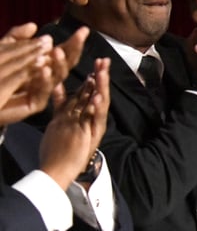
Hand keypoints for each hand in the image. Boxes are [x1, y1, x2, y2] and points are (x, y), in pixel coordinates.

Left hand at [0, 24, 87, 125]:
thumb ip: (16, 37)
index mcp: (42, 63)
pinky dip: (45, 80)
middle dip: (74, 49)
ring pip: (59, 76)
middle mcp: (46, 76)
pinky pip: (44, 92)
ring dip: (60, 63)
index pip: (63, 51)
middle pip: (66, 63)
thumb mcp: (3, 50)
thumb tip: (33, 26)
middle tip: (80, 37)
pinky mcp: (35, 103)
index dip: (73, 41)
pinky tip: (44, 69)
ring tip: (57, 50)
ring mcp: (43, 90)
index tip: (83, 30)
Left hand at [38, 58, 110, 188]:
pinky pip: (93, 120)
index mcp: (83, 113)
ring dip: (101, 88)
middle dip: (101, 77)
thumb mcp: (59, 119)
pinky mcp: (89, 134)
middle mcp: (90, 118)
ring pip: (98, 104)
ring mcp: (91, 126)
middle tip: (104, 61)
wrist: (60, 170)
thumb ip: (61, 102)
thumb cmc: (59, 147)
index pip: (90, 90)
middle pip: (97, 93)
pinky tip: (97, 98)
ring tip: (103, 74)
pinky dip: (96, 109)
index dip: (95, 75)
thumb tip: (58, 83)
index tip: (98, 60)